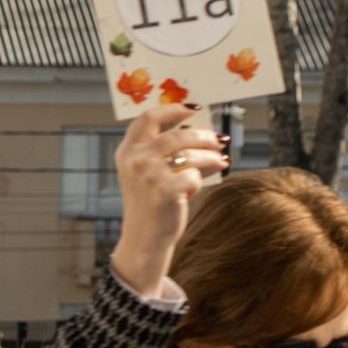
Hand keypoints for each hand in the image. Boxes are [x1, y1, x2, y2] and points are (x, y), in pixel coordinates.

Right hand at [108, 106, 225, 292]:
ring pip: (191, 153)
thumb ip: (165, 151)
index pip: (148, 118)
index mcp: (127, 152)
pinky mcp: (166, 190)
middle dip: (204, 136)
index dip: (172, 109)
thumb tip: (202, 132)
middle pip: (179, 134)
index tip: (192, 109)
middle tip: (219, 140)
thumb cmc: (151, 204)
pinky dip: (199, 182)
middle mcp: (135, 160)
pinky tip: (194, 190)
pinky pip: (194, 175)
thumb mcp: (148, 173)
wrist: (145, 238)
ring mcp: (149, 175)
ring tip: (220, 162)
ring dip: (211, 157)